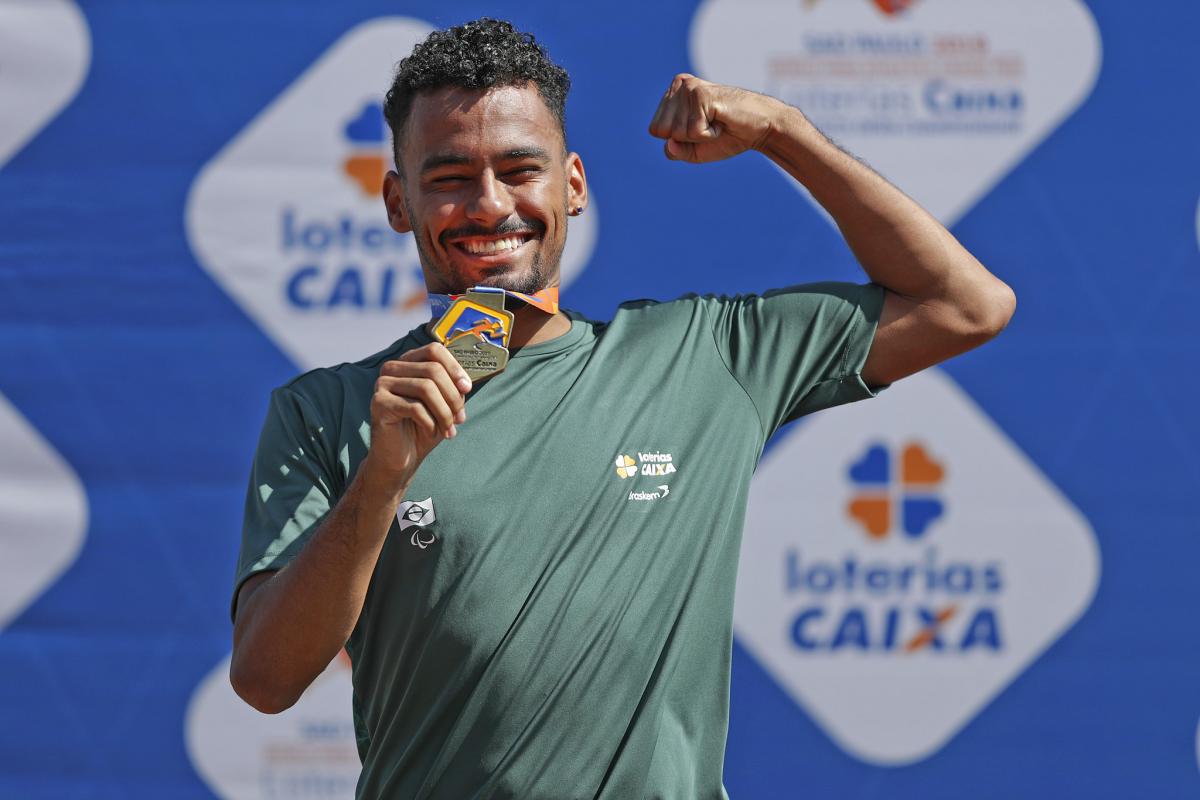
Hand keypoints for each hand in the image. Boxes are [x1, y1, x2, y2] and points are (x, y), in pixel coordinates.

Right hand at [364, 343, 471, 490]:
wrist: (400, 458)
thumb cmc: (423, 428)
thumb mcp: (444, 404)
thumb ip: (453, 387)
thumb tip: (464, 383)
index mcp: (408, 362)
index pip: (434, 350)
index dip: (455, 368)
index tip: (467, 389)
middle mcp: (392, 368)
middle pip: (433, 370)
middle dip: (453, 397)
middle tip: (459, 419)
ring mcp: (382, 384)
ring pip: (426, 388)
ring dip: (444, 412)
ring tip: (449, 429)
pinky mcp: (379, 403)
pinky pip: (414, 407)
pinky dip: (430, 422)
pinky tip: (432, 433)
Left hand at [648, 74, 781, 162]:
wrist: (760, 128)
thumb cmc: (727, 136)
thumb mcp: (693, 150)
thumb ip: (674, 151)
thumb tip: (668, 143)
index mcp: (672, 94)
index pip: (655, 130)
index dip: (677, 139)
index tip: (699, 129)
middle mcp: (678, 86)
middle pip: (662, 131)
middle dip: (686, 138)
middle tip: (708, 126)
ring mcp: (689, 87)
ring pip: (676, 132)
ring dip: (699, 136)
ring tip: (716, 122)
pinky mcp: (700, 93)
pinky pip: (693, 131)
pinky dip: (709, 135)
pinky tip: (721, 120)